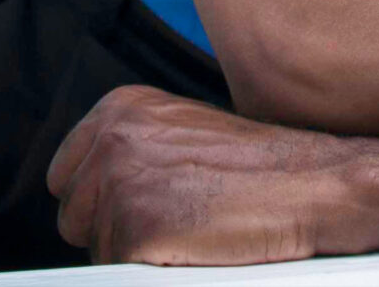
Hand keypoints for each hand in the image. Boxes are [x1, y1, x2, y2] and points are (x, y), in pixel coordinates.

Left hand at [47, 85, 375, 264]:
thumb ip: (134, 149)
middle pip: (73, 217)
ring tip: (190, 230)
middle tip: (175, 220)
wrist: (312, 185)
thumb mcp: (183, 133)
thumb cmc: (260, 167)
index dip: (100, 202)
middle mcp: (112, 138)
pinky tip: (194, 246)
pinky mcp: (135, 228)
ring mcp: (120, 183)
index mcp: (120, 108)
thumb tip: (93, 189)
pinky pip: (119, 273)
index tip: (143, 204)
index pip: (65, 176)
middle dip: (113, 230)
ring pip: (97, 251)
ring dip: (136, 253)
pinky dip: (154, 269)